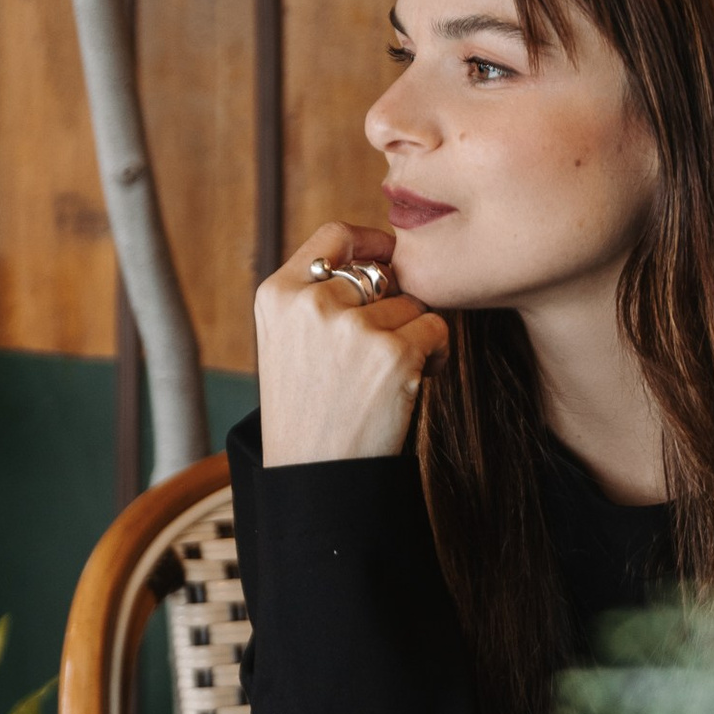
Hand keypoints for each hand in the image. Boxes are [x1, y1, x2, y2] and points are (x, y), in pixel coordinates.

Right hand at [256, 222, 450, 464]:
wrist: (315, 477)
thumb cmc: (306, 415)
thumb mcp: (285, 344)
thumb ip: (315, 299)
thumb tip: (381, 262)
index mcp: (277, 295)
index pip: (333, 236)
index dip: (370, 241)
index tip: (389, 253)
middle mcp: (311, 303)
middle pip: (380, 275)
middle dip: (394, 306)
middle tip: (383, 351)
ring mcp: (352, 327)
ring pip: (411, 304)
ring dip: (414, 334)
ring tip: (390, 377)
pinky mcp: (393, 352)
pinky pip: (436, 328)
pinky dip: (436, 353)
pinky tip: (414, 382)